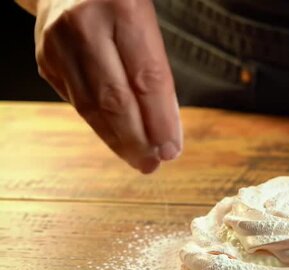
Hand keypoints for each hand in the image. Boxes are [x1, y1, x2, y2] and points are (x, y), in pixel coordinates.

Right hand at [34, 0, 181, 173]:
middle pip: (114, 98)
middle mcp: (84, 24)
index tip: (172, 149)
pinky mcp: (45, 58)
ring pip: (91, 106)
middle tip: (154, 164)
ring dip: (118, 141)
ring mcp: (58, 42)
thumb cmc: (119, 2)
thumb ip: (156, 69)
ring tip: (140, 160)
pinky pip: (77, 102)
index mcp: (122, 8)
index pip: (146, 78)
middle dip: (138, 140)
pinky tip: (117, 139)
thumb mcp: (146, 21)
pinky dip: (100, 125)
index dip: (161, 120)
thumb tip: (168, 130)